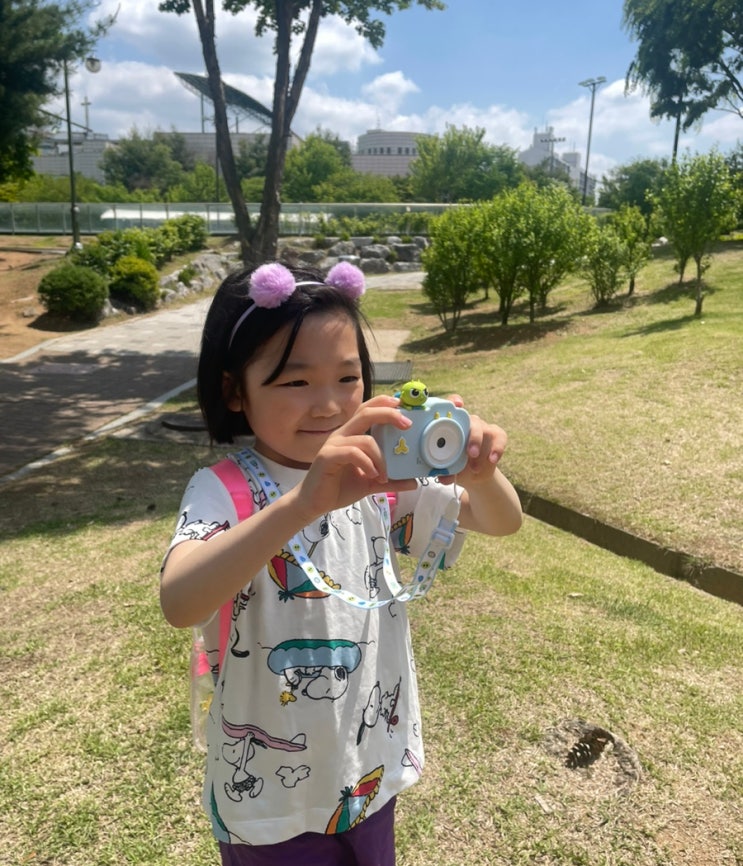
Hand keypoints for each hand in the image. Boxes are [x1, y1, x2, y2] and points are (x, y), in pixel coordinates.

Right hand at [296, 395, 416, 519]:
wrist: (315, 503)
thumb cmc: (340, 487)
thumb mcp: (371, 483)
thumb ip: (392, 480)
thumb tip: (414, 482)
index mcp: (351, 435)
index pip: (366, 410)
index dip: (383, 403)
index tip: (402, 405)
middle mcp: (342, 435)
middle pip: (366, 413)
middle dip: (388, 415)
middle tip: (407, 425)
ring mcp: (333, 445)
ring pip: (364, 440)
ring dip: (381, 458)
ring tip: (385, 476)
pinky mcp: (327, 457)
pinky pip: (353, 453)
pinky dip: (367, 463)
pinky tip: (373, 475)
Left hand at [446, 393, 506, 485]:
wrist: (473, 475)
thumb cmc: (456, 466)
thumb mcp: (448, 469)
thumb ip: (444, 471)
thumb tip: (441, 477)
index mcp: (451, 425)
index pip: (452, 407)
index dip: (454, 402)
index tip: (457, 405)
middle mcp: (467, 423)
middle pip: (469, 419)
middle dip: (470, 435)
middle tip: (470, 453)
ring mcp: (483, 428)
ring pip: (483, 428)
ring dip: (479, 445)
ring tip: (475, 466)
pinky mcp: (497, 436)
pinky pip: (500, 437)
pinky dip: (497, 449)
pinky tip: (492, 460)